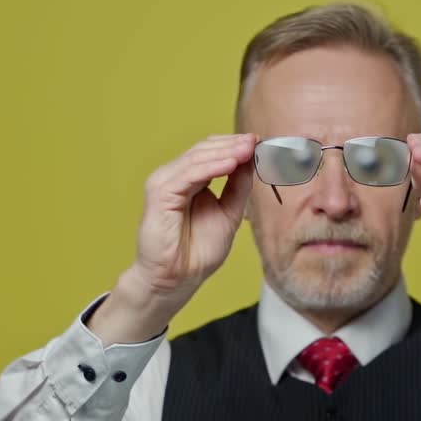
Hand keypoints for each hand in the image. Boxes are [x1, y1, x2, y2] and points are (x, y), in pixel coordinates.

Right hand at [130, 133, 257, 300]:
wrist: (177, 279)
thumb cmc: (198, 252)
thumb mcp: (229, 213)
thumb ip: (237, 186)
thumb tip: (251, 159)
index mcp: (189, 180)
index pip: (211, 152)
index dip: (234, 146)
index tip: (260, 143)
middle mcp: (174, 177)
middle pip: (204, 150)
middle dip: (232, 144)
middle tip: (257, 140)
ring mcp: (164, 183)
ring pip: (197, 158)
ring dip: (225, 152)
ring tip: (248, 148)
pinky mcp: (159, 193)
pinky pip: (188, 174)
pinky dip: (211, 167)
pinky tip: (231, 164)